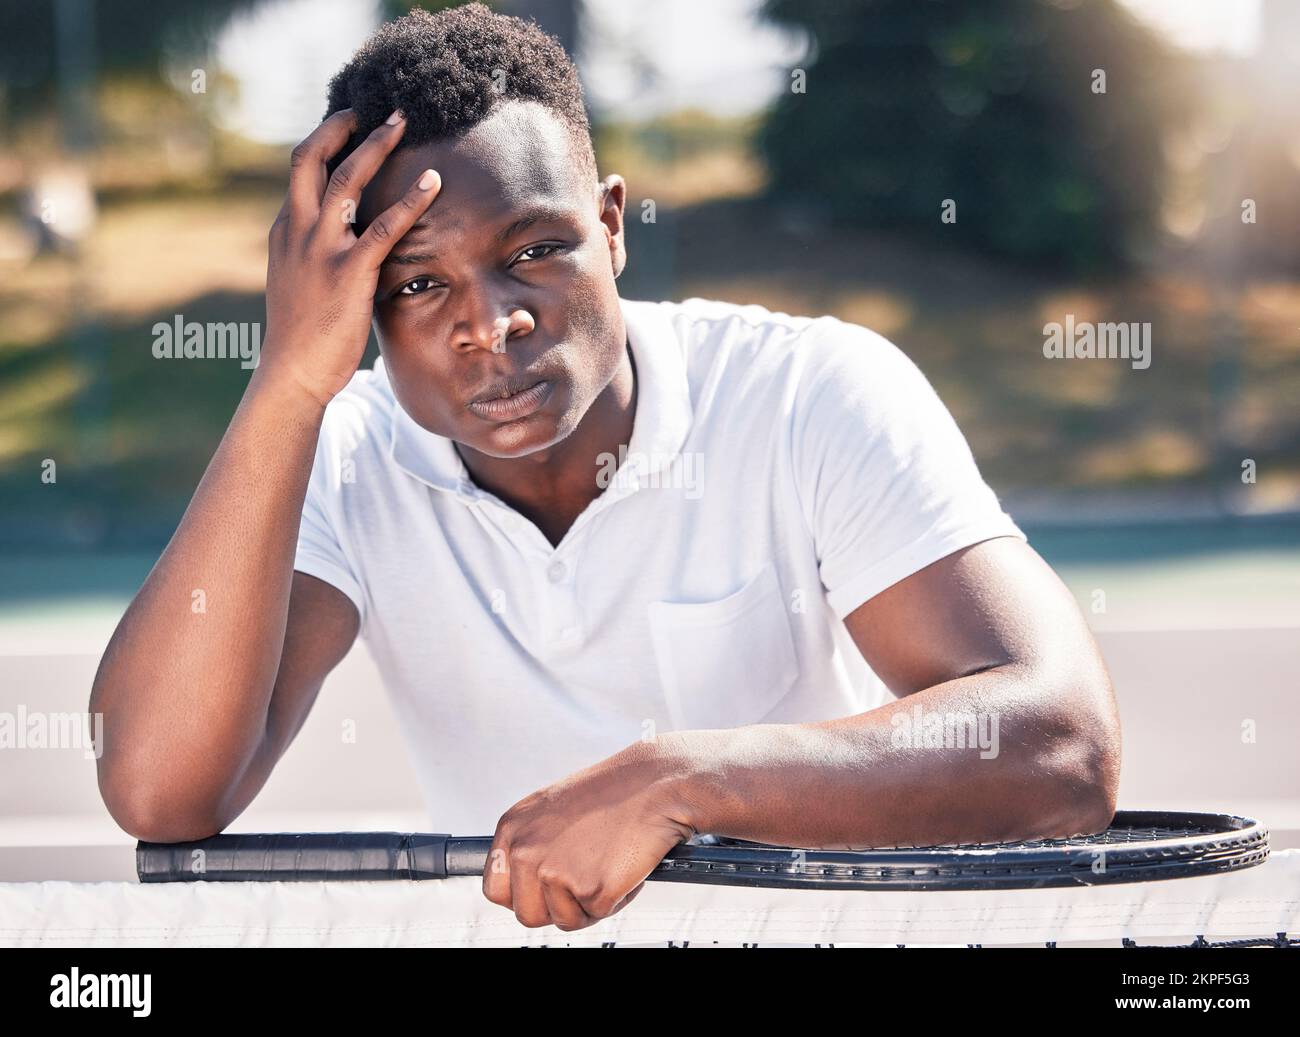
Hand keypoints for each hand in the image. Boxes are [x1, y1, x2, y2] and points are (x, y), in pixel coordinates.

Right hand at [261, 108, 441, 406]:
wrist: (292, 374)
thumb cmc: (302, 337)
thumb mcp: (300, 285)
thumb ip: (318, 256)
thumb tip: (347, 245)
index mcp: (285, 232)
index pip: (302, 173)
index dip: (325, 143)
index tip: (347, 124)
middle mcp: (298, 231)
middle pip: (311, 159)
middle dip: (340, 126)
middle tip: (370, 108)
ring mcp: (321, 249)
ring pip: (347, 179)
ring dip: (377, 146)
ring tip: (403, 123)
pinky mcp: (349, 272)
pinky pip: (384, 226)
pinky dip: (411, 200)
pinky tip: (434, 184)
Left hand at [482, 740, 697, 930]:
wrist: (656, 783)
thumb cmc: (614, 792)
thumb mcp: (552, 808)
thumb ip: (531, 843)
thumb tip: (524, 880)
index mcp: (513, 828)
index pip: (495, 888)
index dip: (523, 896)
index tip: (542, 892)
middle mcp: (528, 850)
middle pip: (527, 914)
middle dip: (557, 907)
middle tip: (583, 880)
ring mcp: (557, 871)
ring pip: (564, 920)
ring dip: (589, 903)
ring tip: (607, 865)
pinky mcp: (591, 889)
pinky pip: (600, 914)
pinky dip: (617, 898)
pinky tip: (624, 865)